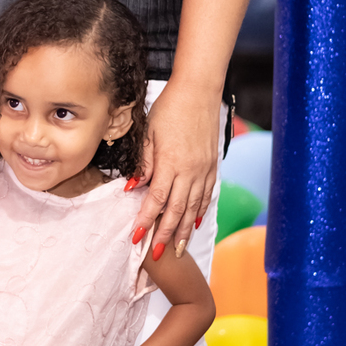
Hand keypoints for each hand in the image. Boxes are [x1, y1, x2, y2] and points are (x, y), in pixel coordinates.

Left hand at [131, 83, 219, 262]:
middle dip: (165, 234)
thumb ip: (143, 162)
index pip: (157, 200)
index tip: (137, 237)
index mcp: (171, 162)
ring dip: (184, 230)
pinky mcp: (212, 166)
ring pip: (194, 207)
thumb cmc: (170, 108)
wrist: (199, 91)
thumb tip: (133, 187)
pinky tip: (193, 223)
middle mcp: (190, 170)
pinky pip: (207, 195)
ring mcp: (204, 169)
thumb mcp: (149, 132)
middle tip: (157, 255)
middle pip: (177, 210)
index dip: (147, 221)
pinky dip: (200, 212)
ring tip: (176, 249)